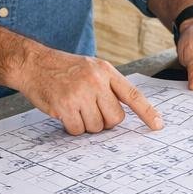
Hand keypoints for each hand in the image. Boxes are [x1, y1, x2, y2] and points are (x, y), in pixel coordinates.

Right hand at [10, 47, 162, 133]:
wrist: (34, 63)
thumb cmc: (64, 69)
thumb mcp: (92, 68)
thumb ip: (109, 86)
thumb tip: (121, 115)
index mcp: (106, 71)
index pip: (133, 95)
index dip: (147, 112)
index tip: (158, 125)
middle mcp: (96, 82)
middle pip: (115, 118)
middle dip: (106, 121)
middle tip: (92, 112)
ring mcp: (80, 94)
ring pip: (96, 126)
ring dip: (87, 125)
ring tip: (76, 109)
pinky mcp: (64, 106)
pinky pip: (78, 130)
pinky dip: (73, 127)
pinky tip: (66, 114)